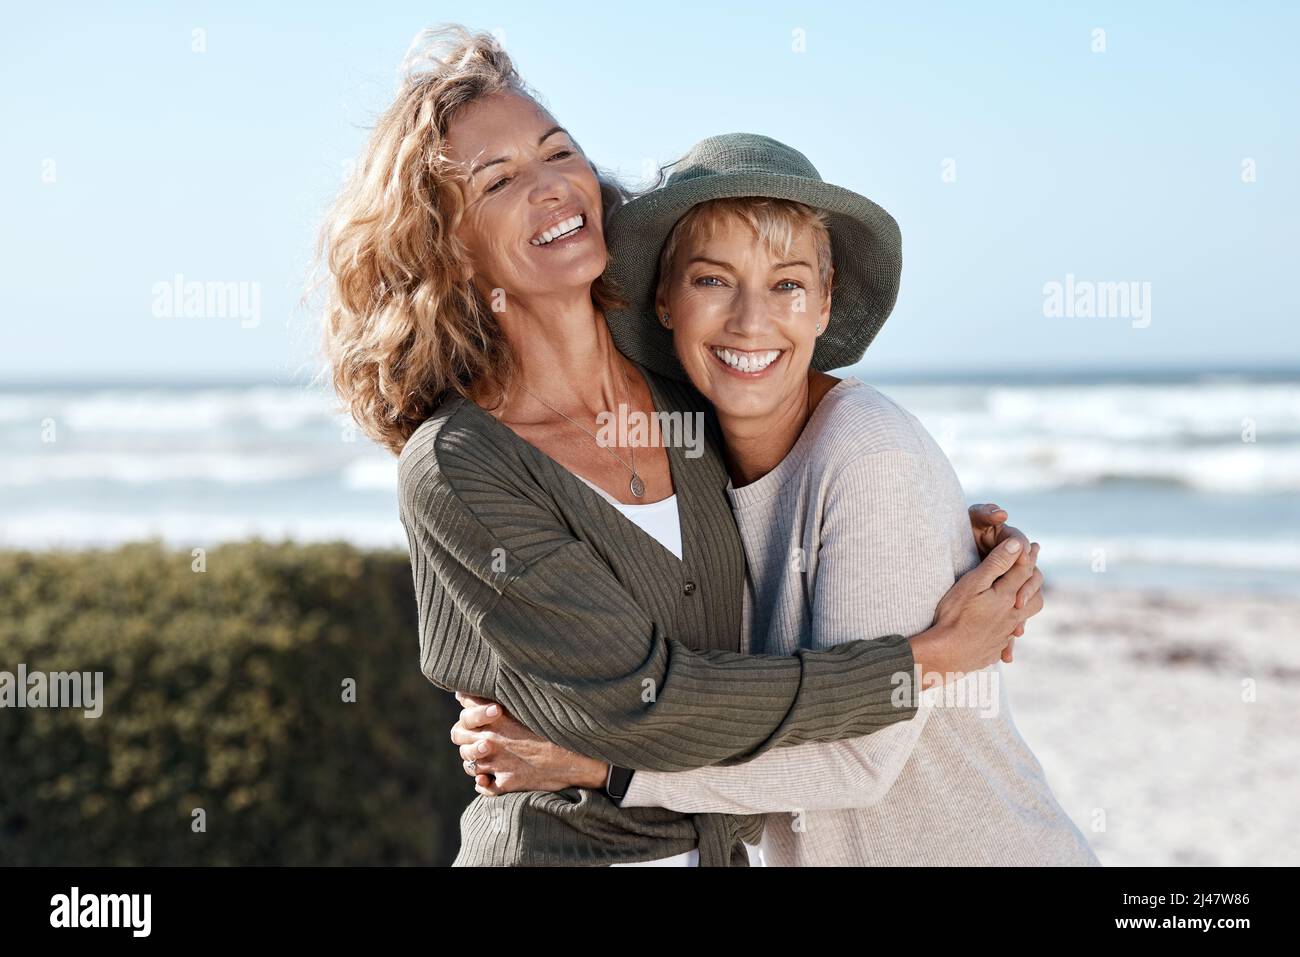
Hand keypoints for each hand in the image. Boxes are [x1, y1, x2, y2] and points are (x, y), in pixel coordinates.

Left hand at [450, 692, 608, 795]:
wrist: (580, 757)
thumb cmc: (559, 727)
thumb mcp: (532, 705)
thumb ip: (509, 697)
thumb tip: (485, 690)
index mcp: (498, 716)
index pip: (466, 709)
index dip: (469, 708)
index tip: (480, 710)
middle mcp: (493, 739)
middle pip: (459, 735)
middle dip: (465, 734)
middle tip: (479, 734)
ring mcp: (498, 762)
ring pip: (469, 762)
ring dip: (475, 758)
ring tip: (486, 756)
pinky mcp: (508, 783)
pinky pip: (484, 786)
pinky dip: (484, 783)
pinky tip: (489, 779)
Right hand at [909, 538, 1043, 683]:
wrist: (946, 654)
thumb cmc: (955, 616)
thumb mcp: (973, 583)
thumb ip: (997, 564)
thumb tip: (1020, 544)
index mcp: (1007, 597)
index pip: (1025, 572)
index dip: (1028, 557)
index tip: (1032, 546)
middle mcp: (1012, 616)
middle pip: (1034, 598)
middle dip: (1033, 582)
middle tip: (1030, 571)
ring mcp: (1004, 634)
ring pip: (1024, 619)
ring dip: (1025, 606)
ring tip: (1019, 599)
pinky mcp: (995, 649)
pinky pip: (1009, 637)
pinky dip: (1008, 628)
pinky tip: (997, 628)